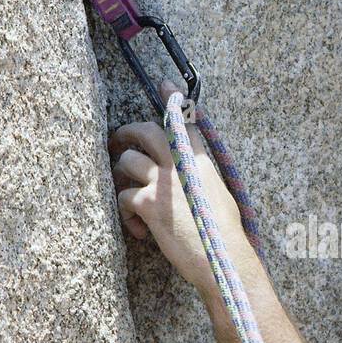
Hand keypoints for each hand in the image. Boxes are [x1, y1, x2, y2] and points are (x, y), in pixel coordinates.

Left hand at [108, 80, 243, 291]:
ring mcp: (163, 181)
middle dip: (126, 133)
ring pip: (126, 162)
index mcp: (201, 161)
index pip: (184, 120)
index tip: (164, 83)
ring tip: (131, 199)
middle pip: (145, 132)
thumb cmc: (223, 234)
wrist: (223, 259)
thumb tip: (183, 170)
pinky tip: (141, 230)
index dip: (172, 98)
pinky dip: (127, 216)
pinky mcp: (149, 203)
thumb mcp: (218, 194)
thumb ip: (198, 175)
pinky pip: (123, 197)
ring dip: (122, 179)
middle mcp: (181, 164)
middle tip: (118, 142)